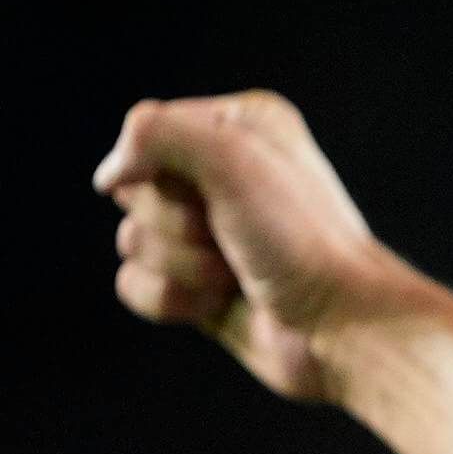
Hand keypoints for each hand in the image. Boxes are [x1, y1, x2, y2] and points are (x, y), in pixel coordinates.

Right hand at [94, 91, 411, 403]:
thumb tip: (111, 176)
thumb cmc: (301, 239)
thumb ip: (154, 133)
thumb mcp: (232, 158)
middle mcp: (224, 173)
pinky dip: (171, 299)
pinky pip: (133, 283)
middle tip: (235, 236)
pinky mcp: (197, 284)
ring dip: (180, 264)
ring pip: (131, 239)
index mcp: (239, 126)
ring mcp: (210, 233)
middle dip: (177, 223)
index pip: (147, 133)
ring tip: (235, 274)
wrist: (342, 327)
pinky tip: (218, 304)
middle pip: (135, 190)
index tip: (223, 190)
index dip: (168, 171)